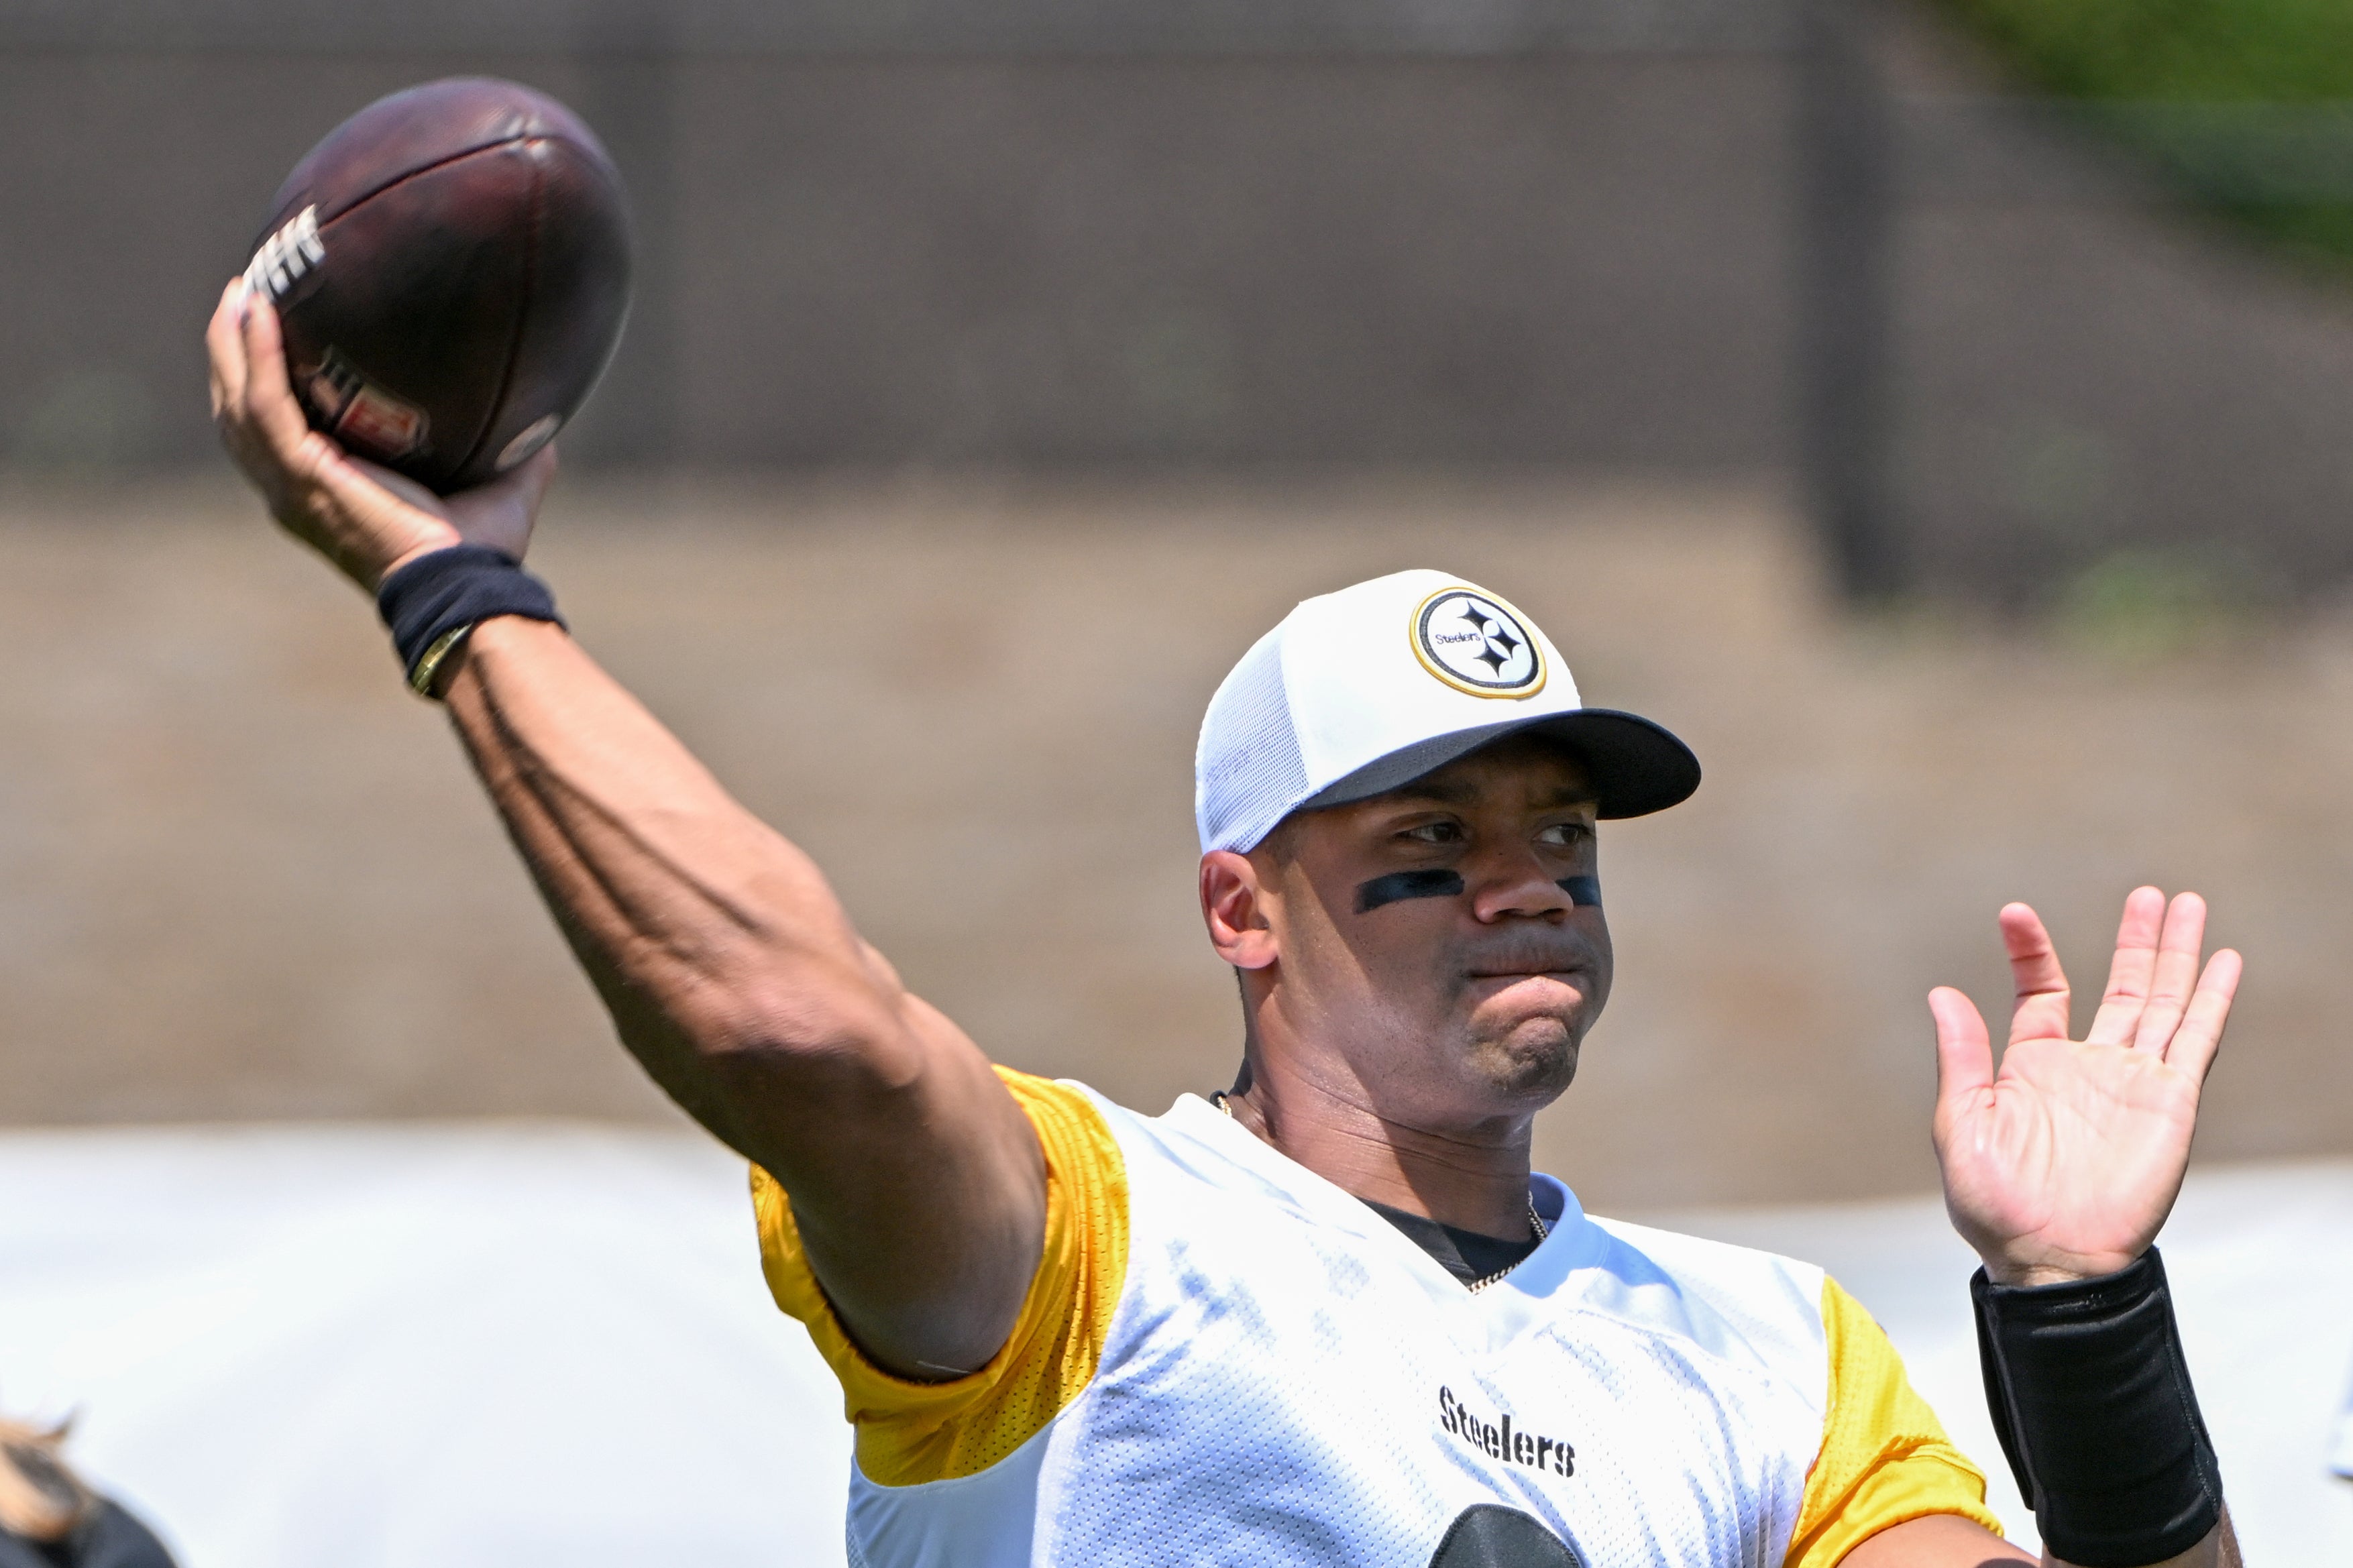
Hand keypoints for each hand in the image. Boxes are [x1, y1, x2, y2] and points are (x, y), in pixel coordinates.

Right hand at [205, 278, 553, 590]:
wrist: (462, 583)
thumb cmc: (480, 552)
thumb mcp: (499, 487)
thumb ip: (512, 449)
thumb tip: (544, 409)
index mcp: (325, 495)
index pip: (278, 435)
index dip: (269, 387)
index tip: (275, 334)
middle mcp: (294, 492)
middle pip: (241, 413)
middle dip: (234, 354)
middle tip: (243, 296)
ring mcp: (290, 485)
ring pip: (240, 403)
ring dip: (232, 343)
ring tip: (240, 291)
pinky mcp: (300, 474)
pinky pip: (265, 403)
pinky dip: (257, 356)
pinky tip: (259, 311)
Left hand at [1930, 888, 2240, 1286]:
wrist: (2049, 1259)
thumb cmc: (1996, 1206)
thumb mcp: (1963, 1123)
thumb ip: (1962, 1056)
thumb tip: (1942, 993)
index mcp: (2033, 1067)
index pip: (2043, 993)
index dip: (2033, 952)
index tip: (2015, 913)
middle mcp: (2089, 1067)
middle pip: (2122, 987)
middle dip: (2136, 941)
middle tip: (2148, 893)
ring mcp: (2133, 1081)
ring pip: (2165, 1002)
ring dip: (2177, 955)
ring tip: (2187, 904)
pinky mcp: (2171, 1102)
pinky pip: (2196, 1040)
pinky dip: (2212, 1000)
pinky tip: (2223, 962)